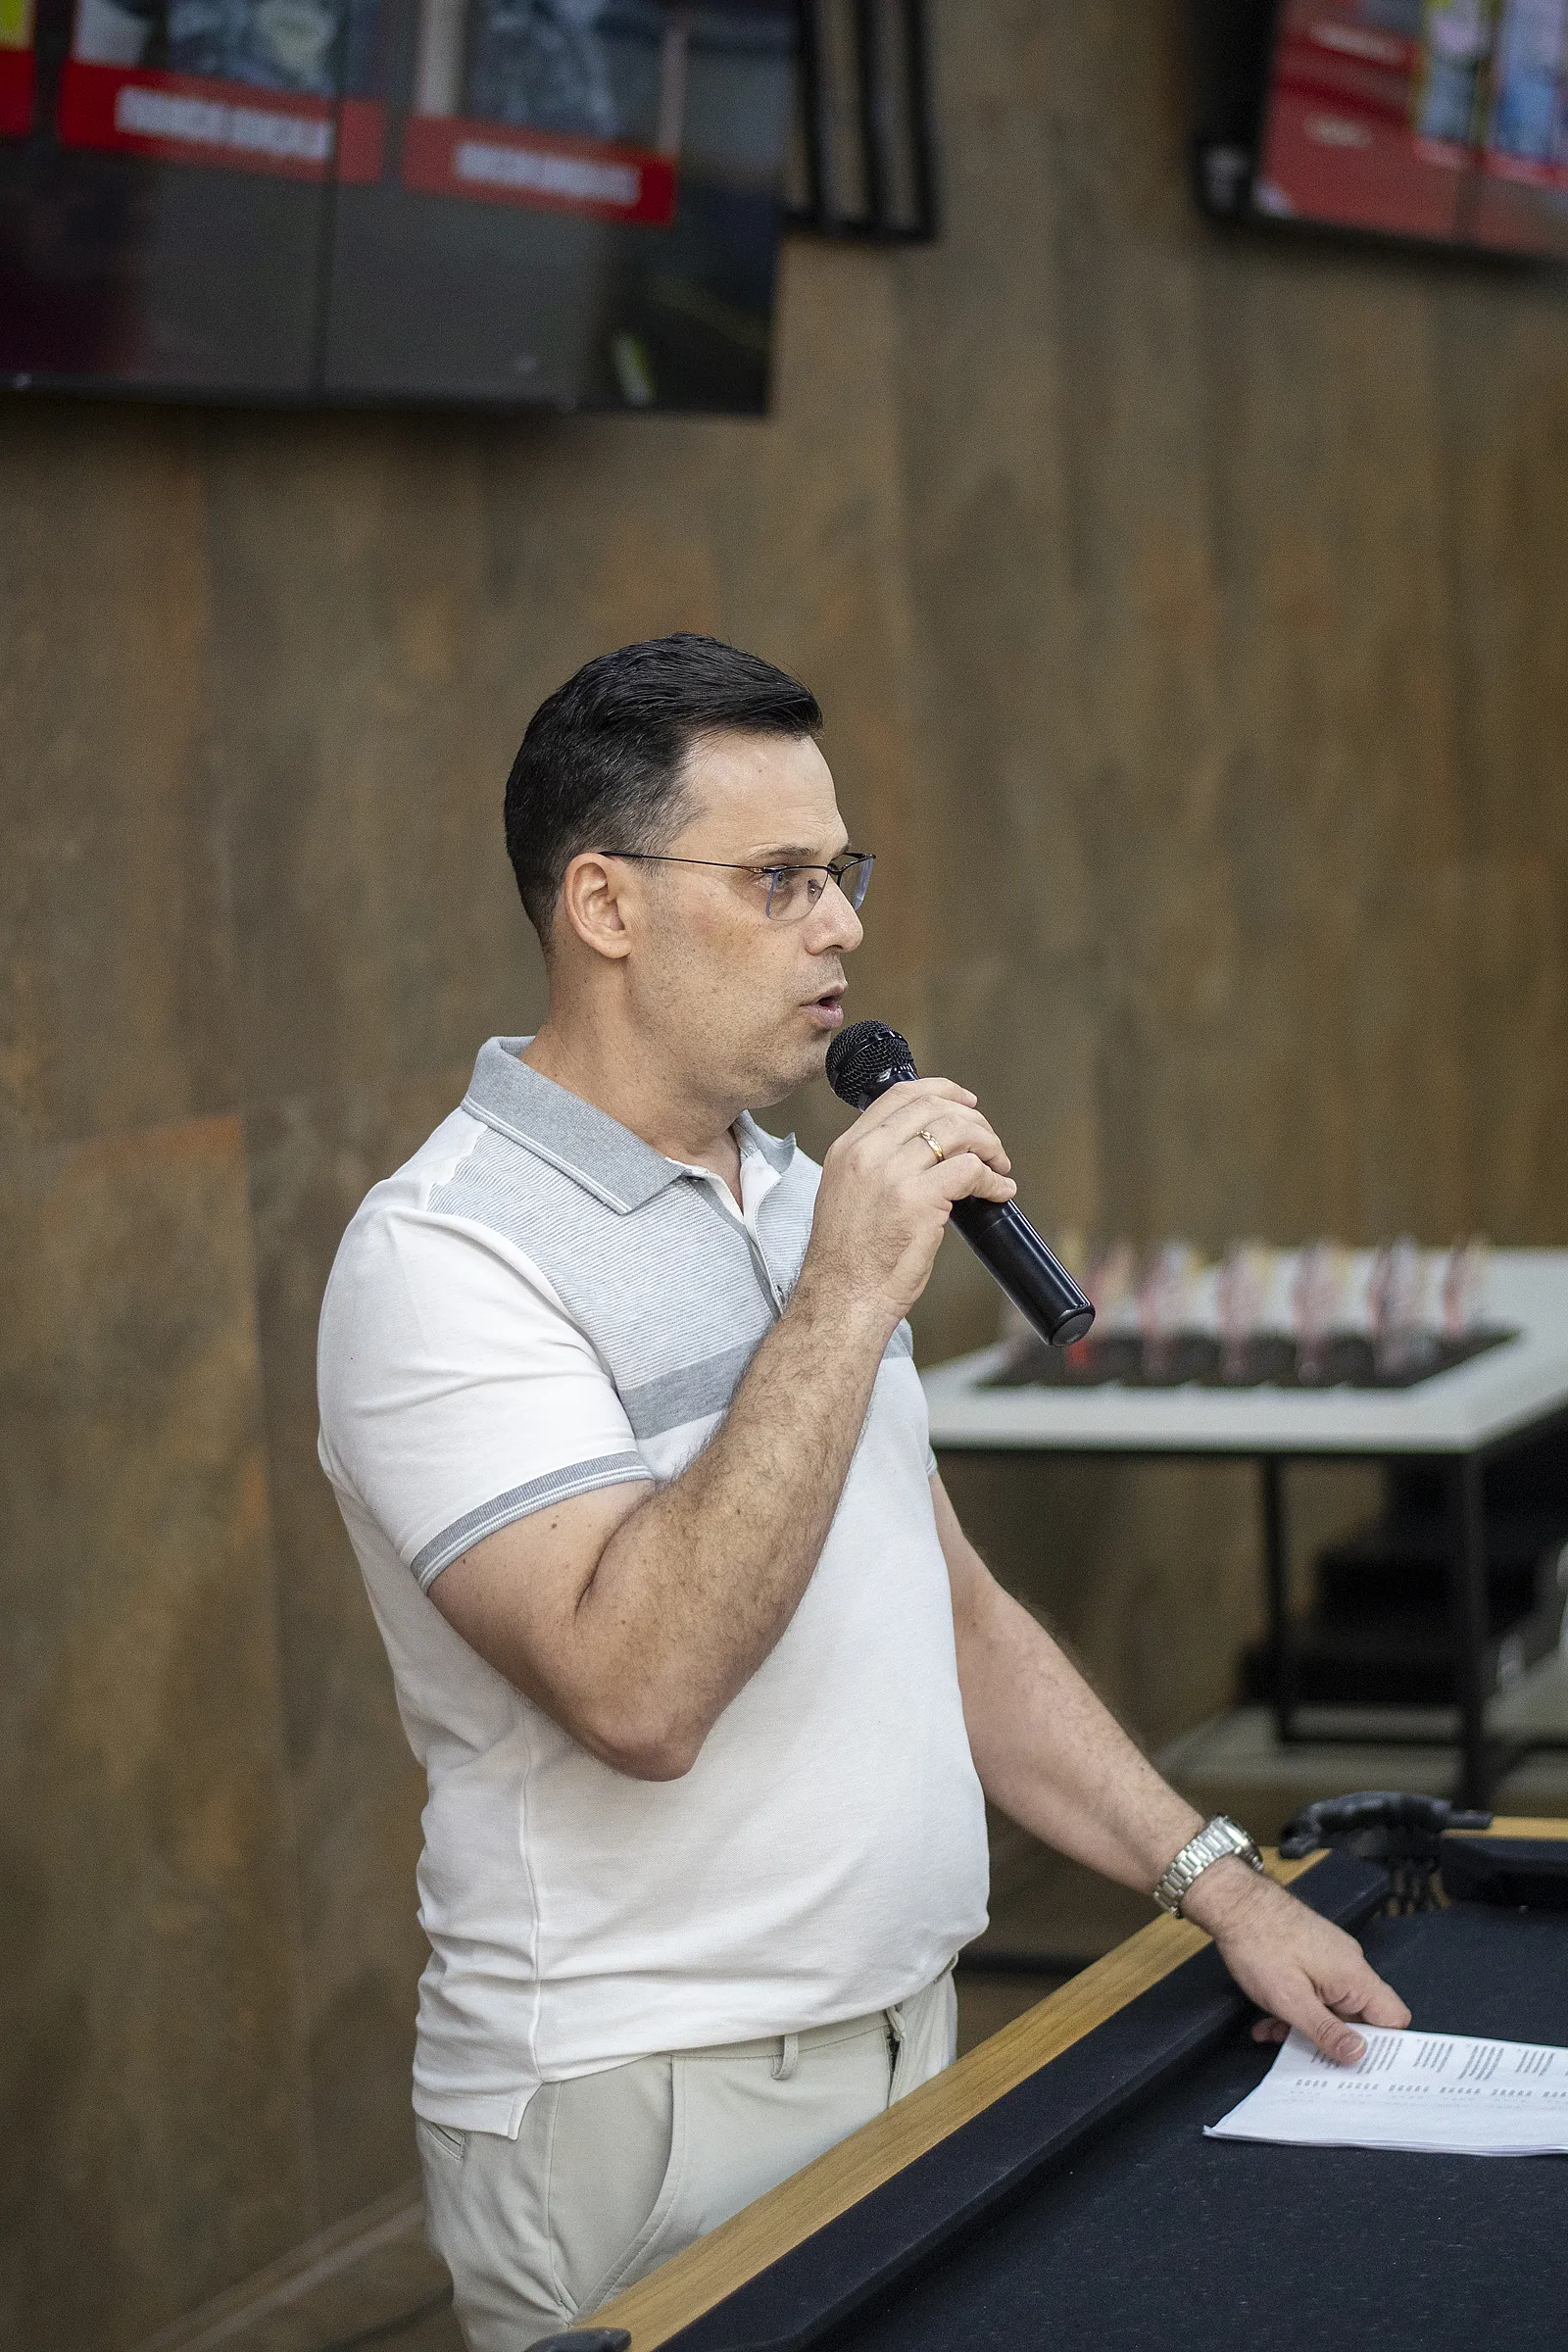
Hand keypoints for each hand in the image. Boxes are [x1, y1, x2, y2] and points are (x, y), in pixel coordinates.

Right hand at [800, 1078, 1016, 1333]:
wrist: (841, 1298)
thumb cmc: (848, 1261)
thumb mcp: (847, 1195)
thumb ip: (876, 1165)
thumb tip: (923, 1152)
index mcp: (848, 1149)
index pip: (899, 1095)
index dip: (941, 1091)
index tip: (966, 1102)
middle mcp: (867, 1154)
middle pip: (933, 1107)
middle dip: (973, 1120)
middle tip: (990, 1144)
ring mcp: (892, 1175)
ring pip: (957, 1133)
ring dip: (988, 1147)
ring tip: (998, 1167)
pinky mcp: (918, 1201)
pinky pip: (970, 1171)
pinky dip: (993, 1181)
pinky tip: (999, 1192)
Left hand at [1183, 1858, 1411, 2064]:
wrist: (1235, 1901)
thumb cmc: (1260, 1944)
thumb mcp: (1291, 2000)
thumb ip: (1327, 2030)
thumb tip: (1360, 2056)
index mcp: (1355, 1976)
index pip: (1393, 2018)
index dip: (1382, 2046)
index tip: (1359, 2068)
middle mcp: (1350, 1967)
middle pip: (1360, 2018)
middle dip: (1332, 2041)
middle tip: (1307, 2059)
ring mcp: (1331, 1961)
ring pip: (1332, 2008)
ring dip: (1306, 2026)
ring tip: (1273, 2034)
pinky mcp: (1313, 1957)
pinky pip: (1316, 1994)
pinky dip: (1296, 2009)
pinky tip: (1268, 2020)